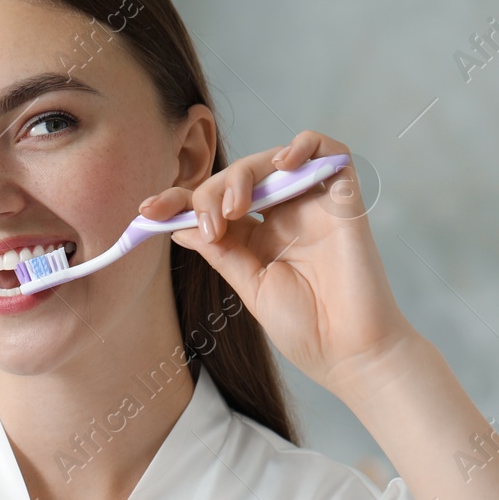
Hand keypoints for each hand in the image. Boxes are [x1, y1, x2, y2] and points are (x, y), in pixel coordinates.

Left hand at [143, 130, 415, 394]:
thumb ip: (219, 251)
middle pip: (239, 177)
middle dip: (210, 191)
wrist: (352, 355)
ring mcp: (314, 204)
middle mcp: (286, 214)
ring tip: (235, 206)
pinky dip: (304, 145)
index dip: (179, 201)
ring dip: (245, 173)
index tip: (146, 212)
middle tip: (209, 224)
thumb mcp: (249, 286)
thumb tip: (180, 227)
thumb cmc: (307, 330)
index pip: (214, 203)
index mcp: (259, 237)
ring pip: (273, 159)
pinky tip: (283, 164)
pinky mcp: (344, 198)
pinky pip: (328, 150)